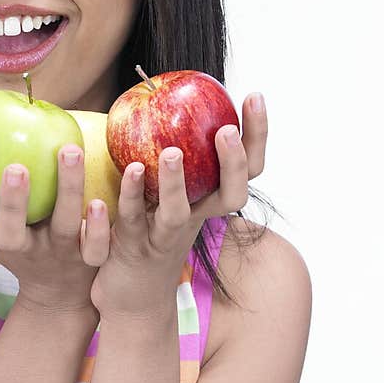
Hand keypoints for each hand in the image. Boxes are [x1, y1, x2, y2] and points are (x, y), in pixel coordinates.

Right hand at [0, 143, 108, 315]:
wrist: (59, 293)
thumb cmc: (24, 239)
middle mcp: (22, 249)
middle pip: (9, 233)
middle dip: (10, 201)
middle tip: (15, 166)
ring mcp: (57, 255)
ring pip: (63, 227)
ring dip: (68, 189)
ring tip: (69, 150)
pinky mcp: (88, 262)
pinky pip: (97, 247)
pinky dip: (99, 225)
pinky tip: (100, 198)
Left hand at [87, 93, 267, 321]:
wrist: (131, 295)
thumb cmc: (150, 228)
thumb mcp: (167, 188)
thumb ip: (173, 149)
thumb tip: (164, 88)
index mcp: (210, 199)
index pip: (248, 167)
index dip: (257, 136)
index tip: (253, 96)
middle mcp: (197, 219)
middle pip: (231, 195)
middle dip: (233, 162)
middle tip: (226, 130)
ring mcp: (166, 235)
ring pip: (179, 212)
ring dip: (177, 182)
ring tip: (172, 152)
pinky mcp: (134, 247)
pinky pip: (131, 221)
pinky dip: (129, 197)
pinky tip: (126, 171)